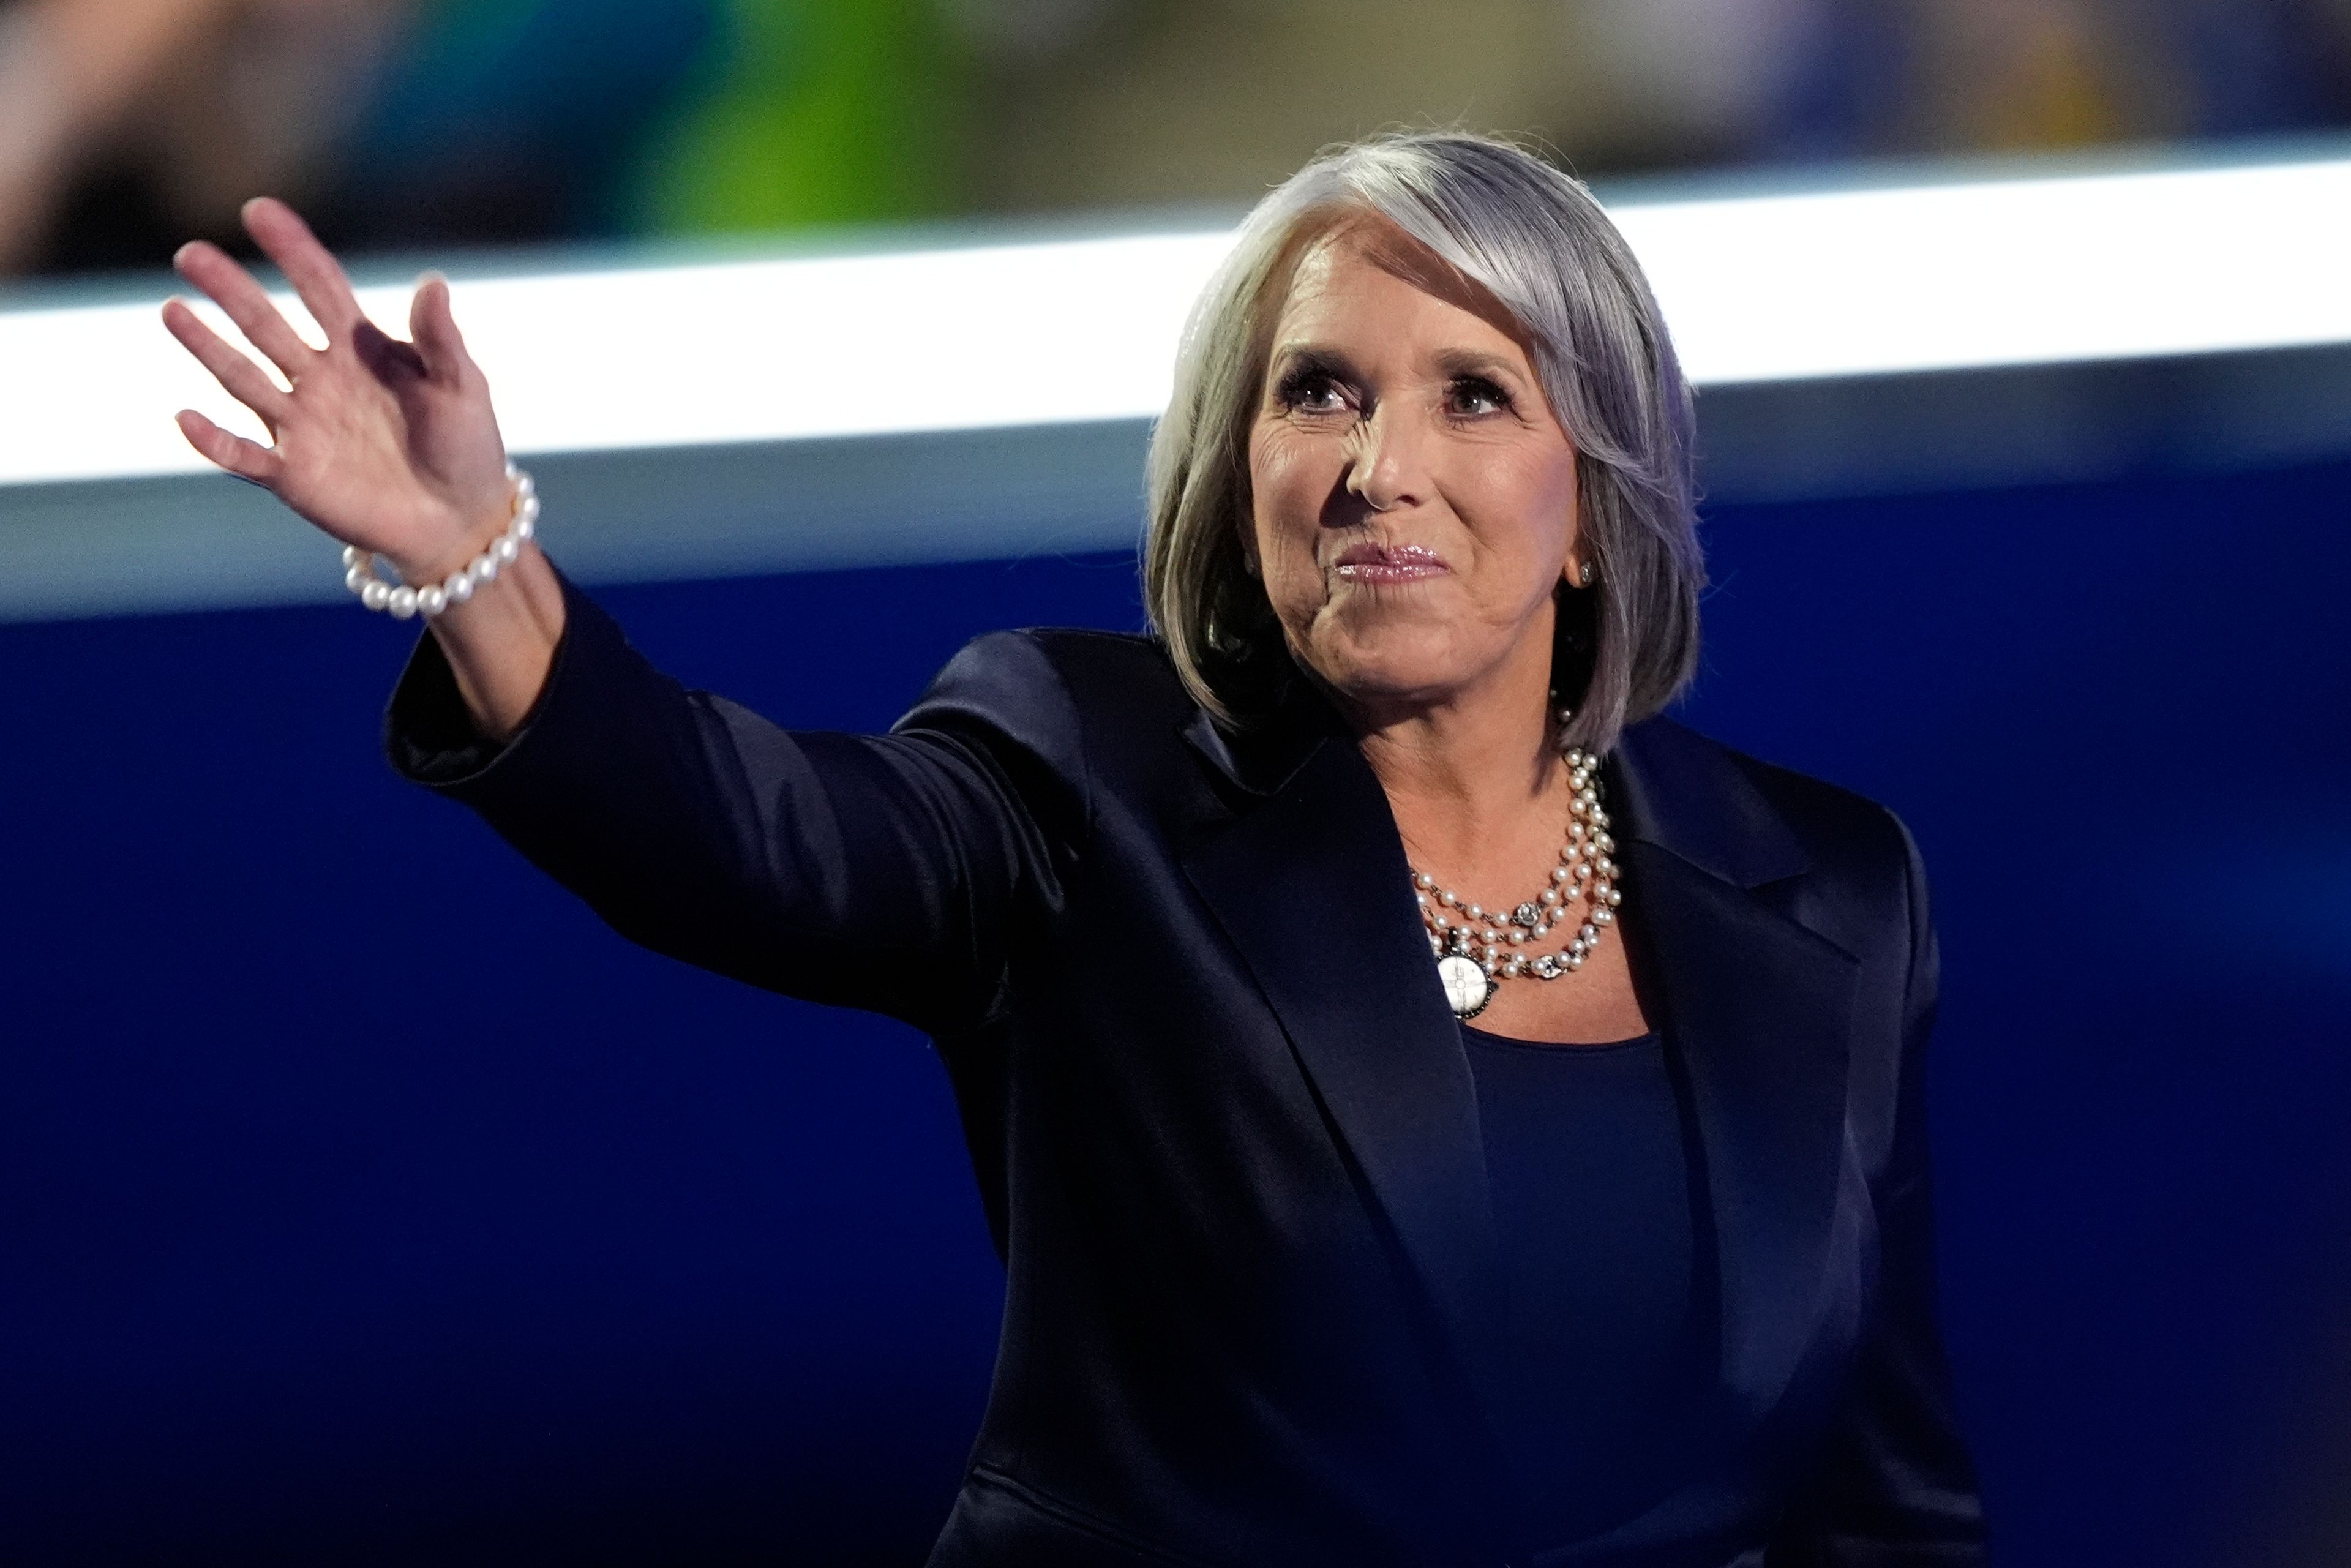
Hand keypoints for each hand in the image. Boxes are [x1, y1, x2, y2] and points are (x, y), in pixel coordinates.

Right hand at [162, 197, 512, 584]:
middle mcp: (321, 378)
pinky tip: (186, 417)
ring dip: (208, 347)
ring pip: (244, 378)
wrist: (459, 520)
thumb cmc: (465, 445)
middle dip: (231, 290)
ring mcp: (302, 424)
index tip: (259, 211)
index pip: (320, 287)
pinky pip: (245, 456)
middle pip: (267, 325)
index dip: (292, 249)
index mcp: (362, 348)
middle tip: (192, 253)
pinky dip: (215, 442)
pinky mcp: (293, 474)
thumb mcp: (462, 388)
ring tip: (173, 310)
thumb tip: (433, 283)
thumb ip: (441, 340)